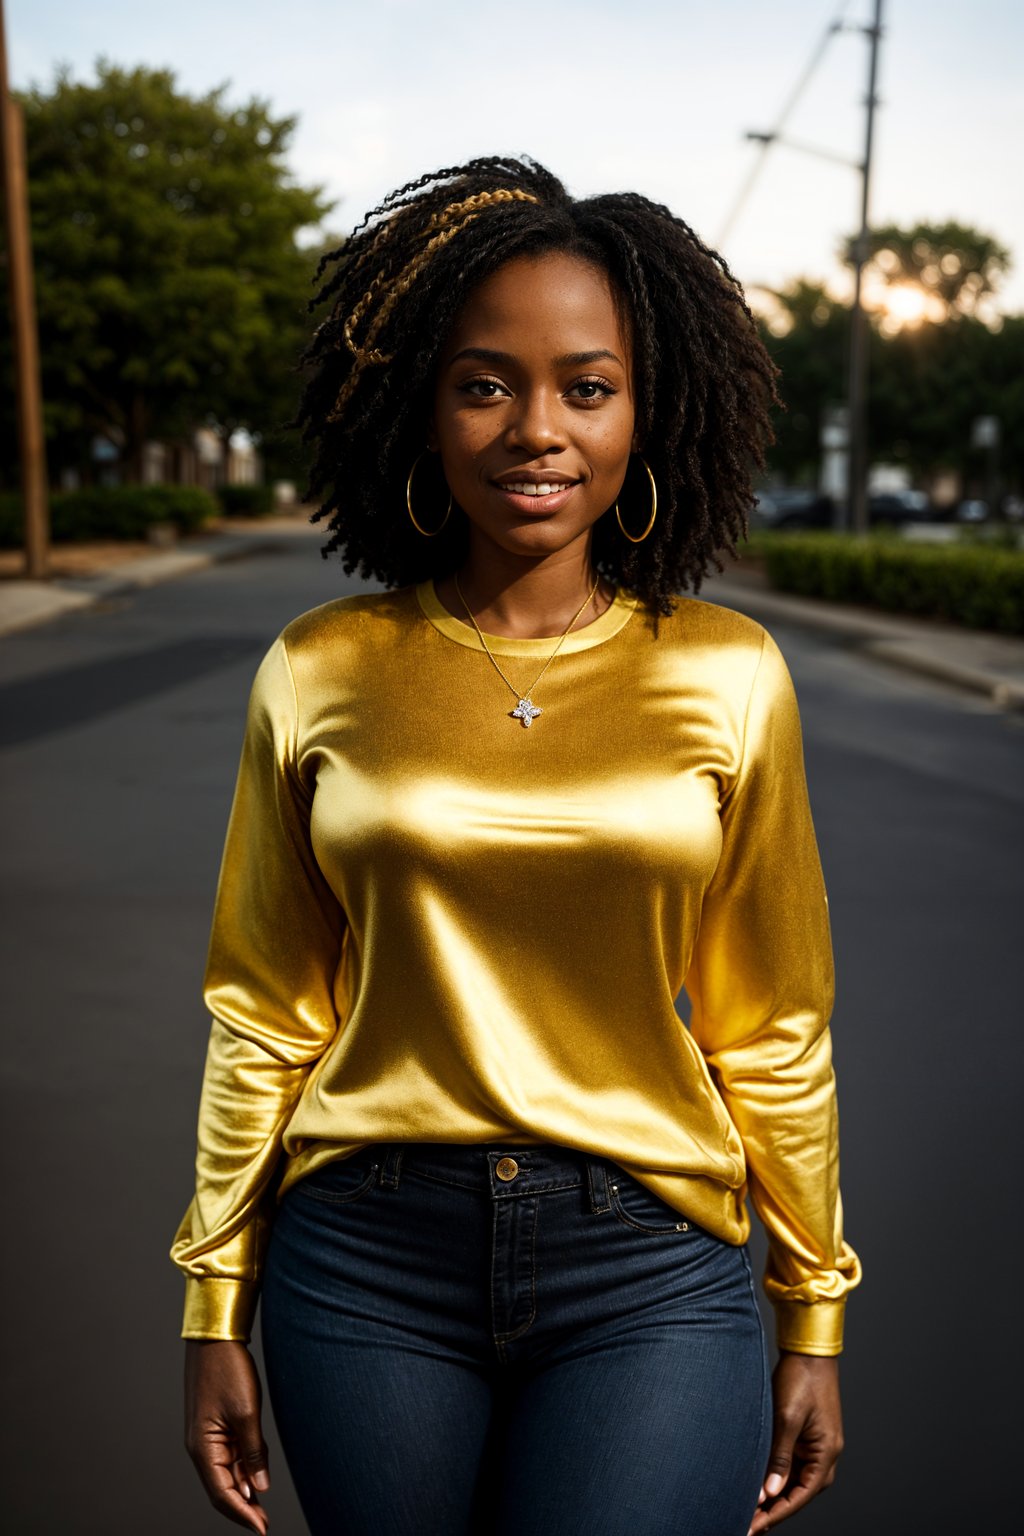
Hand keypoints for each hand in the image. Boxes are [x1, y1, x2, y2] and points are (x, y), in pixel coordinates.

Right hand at [184, 1340, 270, 1532]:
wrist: (216, 1337)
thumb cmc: (227, 1370)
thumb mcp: (246, 1412)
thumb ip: (254, 1452)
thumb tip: (260, 1488)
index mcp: (202, 1448)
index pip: (222, 1494)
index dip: (242, 1515)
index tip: (262, 1529)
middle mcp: (201, 1447)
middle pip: (222, 1488)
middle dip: (243, 1508)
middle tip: (264, 1524)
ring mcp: (207, 1436)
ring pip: (227, 1472)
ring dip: (244, 1490)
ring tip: (262, 1509)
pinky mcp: (216, 1425)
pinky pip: (229, 1455)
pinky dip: (243, 1469)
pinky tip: (256, 1479)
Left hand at [748, 1353, 842, 1533]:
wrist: (807, 1350)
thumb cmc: (800, 1379)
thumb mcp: (787, 1418)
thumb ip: (779, 1457)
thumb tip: (770, 1493)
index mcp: (826, 1454)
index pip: (801, 1496)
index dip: (776, 1514)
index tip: (753, 1526)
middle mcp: (824, 1455)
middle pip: (798, 1494)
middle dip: (773, 1511)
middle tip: (746, 1523)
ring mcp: (815, 1446)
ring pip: (793, 1481)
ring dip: (773, 1495)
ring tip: (747, 1510)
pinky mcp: (805, 1437)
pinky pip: (790, 1464)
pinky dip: (774, 1476)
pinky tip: (757, 1485)